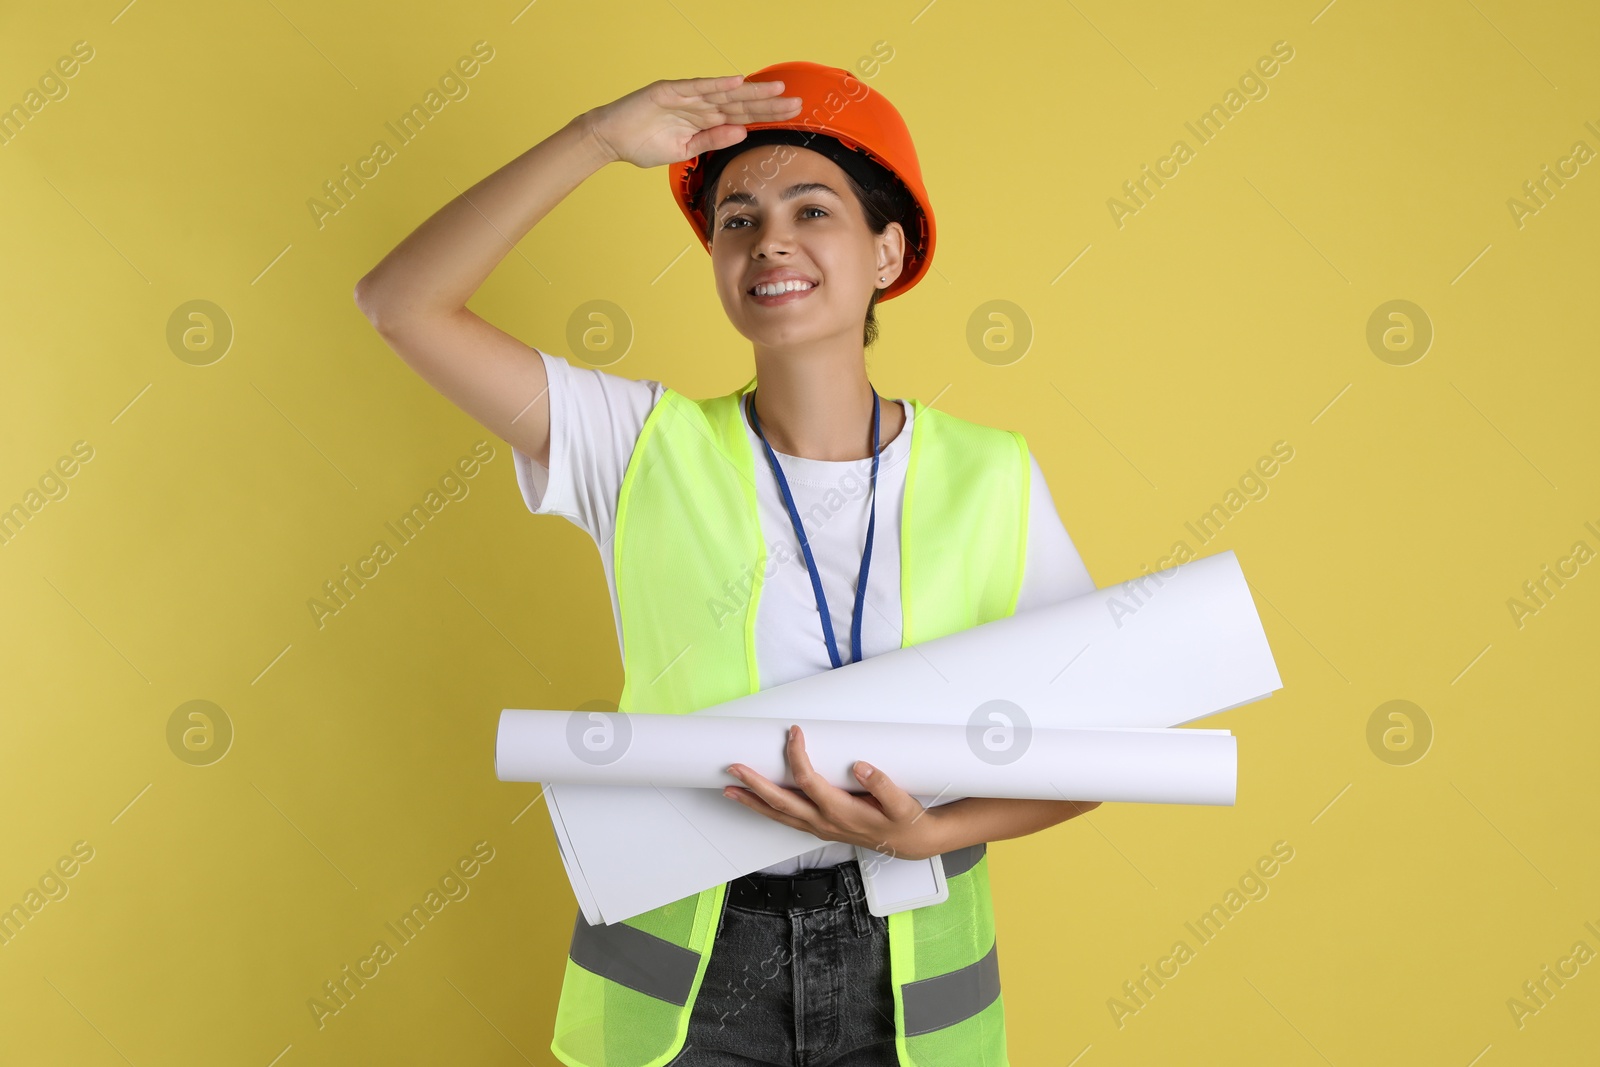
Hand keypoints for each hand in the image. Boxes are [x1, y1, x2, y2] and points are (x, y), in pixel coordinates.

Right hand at [582, 74, 801, 169]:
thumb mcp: (684, 150)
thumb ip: (711, 140)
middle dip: (768, 104)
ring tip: (777, 91)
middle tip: (797, 103)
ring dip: (751, 92)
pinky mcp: (668, 91)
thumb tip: (741, 133)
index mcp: (704, 119)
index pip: (742, 116)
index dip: (766, 116)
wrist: (609, 139)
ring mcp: (685, 97)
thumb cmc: (642, 144)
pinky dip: (717, 84)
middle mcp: (699, 104)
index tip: (791, 117)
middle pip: (740, 104)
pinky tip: (738, 82)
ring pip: (725, 93)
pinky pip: (696, 87)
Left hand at [722, 725, 947, 862]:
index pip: (809, 781)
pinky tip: (755, 801)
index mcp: (841, 812)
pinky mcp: (818, 827)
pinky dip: (765, 810)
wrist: (909, 842)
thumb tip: (860, 766)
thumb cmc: (903, 820)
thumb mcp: (901, 804)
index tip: (794, 733)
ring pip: (778, 815)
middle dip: (755, 785)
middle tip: (734, 768)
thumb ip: (882, 785)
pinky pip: (785, 819)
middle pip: (781, 802)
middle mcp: (824, 821)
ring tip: (730, 789)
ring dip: (753, 802)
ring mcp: (818, 826)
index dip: (797, 756)